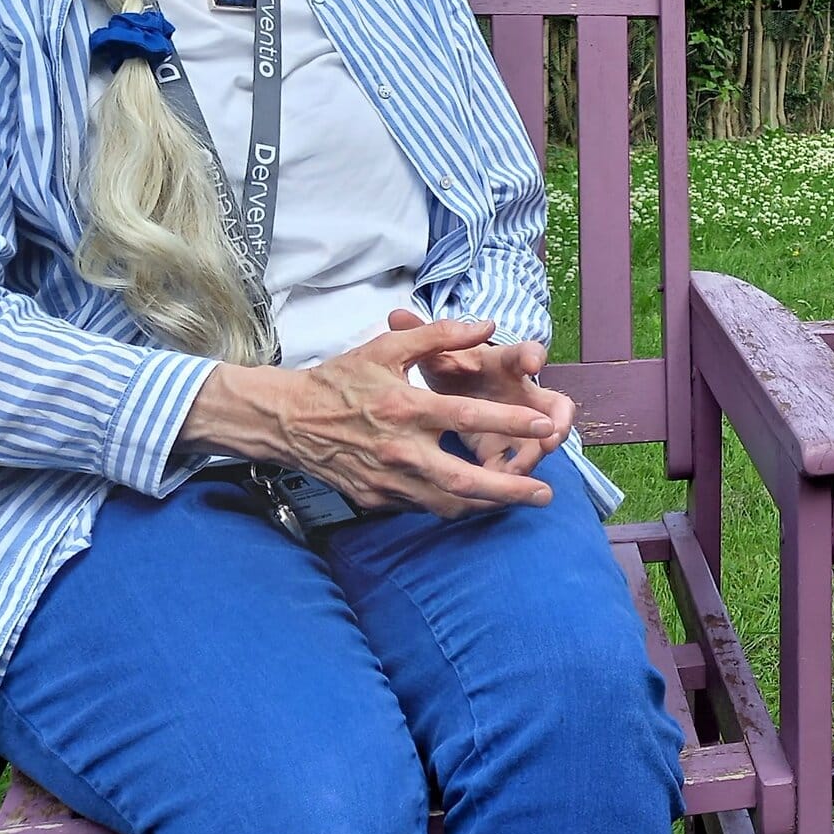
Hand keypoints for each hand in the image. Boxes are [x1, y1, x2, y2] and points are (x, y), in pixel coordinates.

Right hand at [179, 318, 561, 517]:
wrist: (287, 420)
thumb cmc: (340, 379)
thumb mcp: (387, 346)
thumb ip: (440, 334)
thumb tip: (488, 324)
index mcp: (404, 407)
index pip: (467, 415)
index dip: (509, 421)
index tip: (544, 424)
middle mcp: (398, 449)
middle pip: (463, 480)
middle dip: (509, 489)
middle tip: (546, 492)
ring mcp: (386, 480)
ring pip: (446, 504)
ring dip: (488, 506)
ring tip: (522, 500)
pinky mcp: (376, 499)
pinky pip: (423, 509)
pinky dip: (454, 507)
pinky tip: (478, 502)